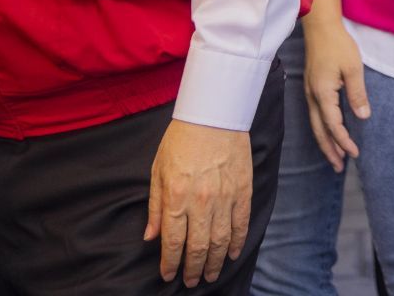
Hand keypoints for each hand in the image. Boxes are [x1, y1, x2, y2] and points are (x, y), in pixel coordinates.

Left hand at [144, 119, 253, 287]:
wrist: (214, 114)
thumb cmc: (181, 140)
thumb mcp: (158, 170)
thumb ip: (155, 206)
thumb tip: (150, 236)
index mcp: (176, 197)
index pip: (172, 242)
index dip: (170, 263)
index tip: (168, 275)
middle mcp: (201, 202)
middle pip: (198, 248)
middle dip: (193, 269)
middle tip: (191, 281)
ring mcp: (225, 198)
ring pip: (221, 241)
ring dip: (216, 262)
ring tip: (211, 275)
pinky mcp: (243, 190)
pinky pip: (242, 224)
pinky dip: (238, 242)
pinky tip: (233, 253)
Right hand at [303, 9, 369, 170]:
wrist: (320, 28)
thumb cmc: (338, 45)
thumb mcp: (353, 68)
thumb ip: (357, 93)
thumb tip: (363, 117)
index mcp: (323, 94)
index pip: (333, 126)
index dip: (344, 142)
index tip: (355, 154)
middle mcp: (312, 97)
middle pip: (320, 131)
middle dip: (329, 150)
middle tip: (339, 168)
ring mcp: (310, 93)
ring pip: (316, 125)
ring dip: (325, 142)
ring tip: (335, 157)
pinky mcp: (312, 88)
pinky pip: (316, 116)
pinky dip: (322, 129)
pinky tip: (329, 133)